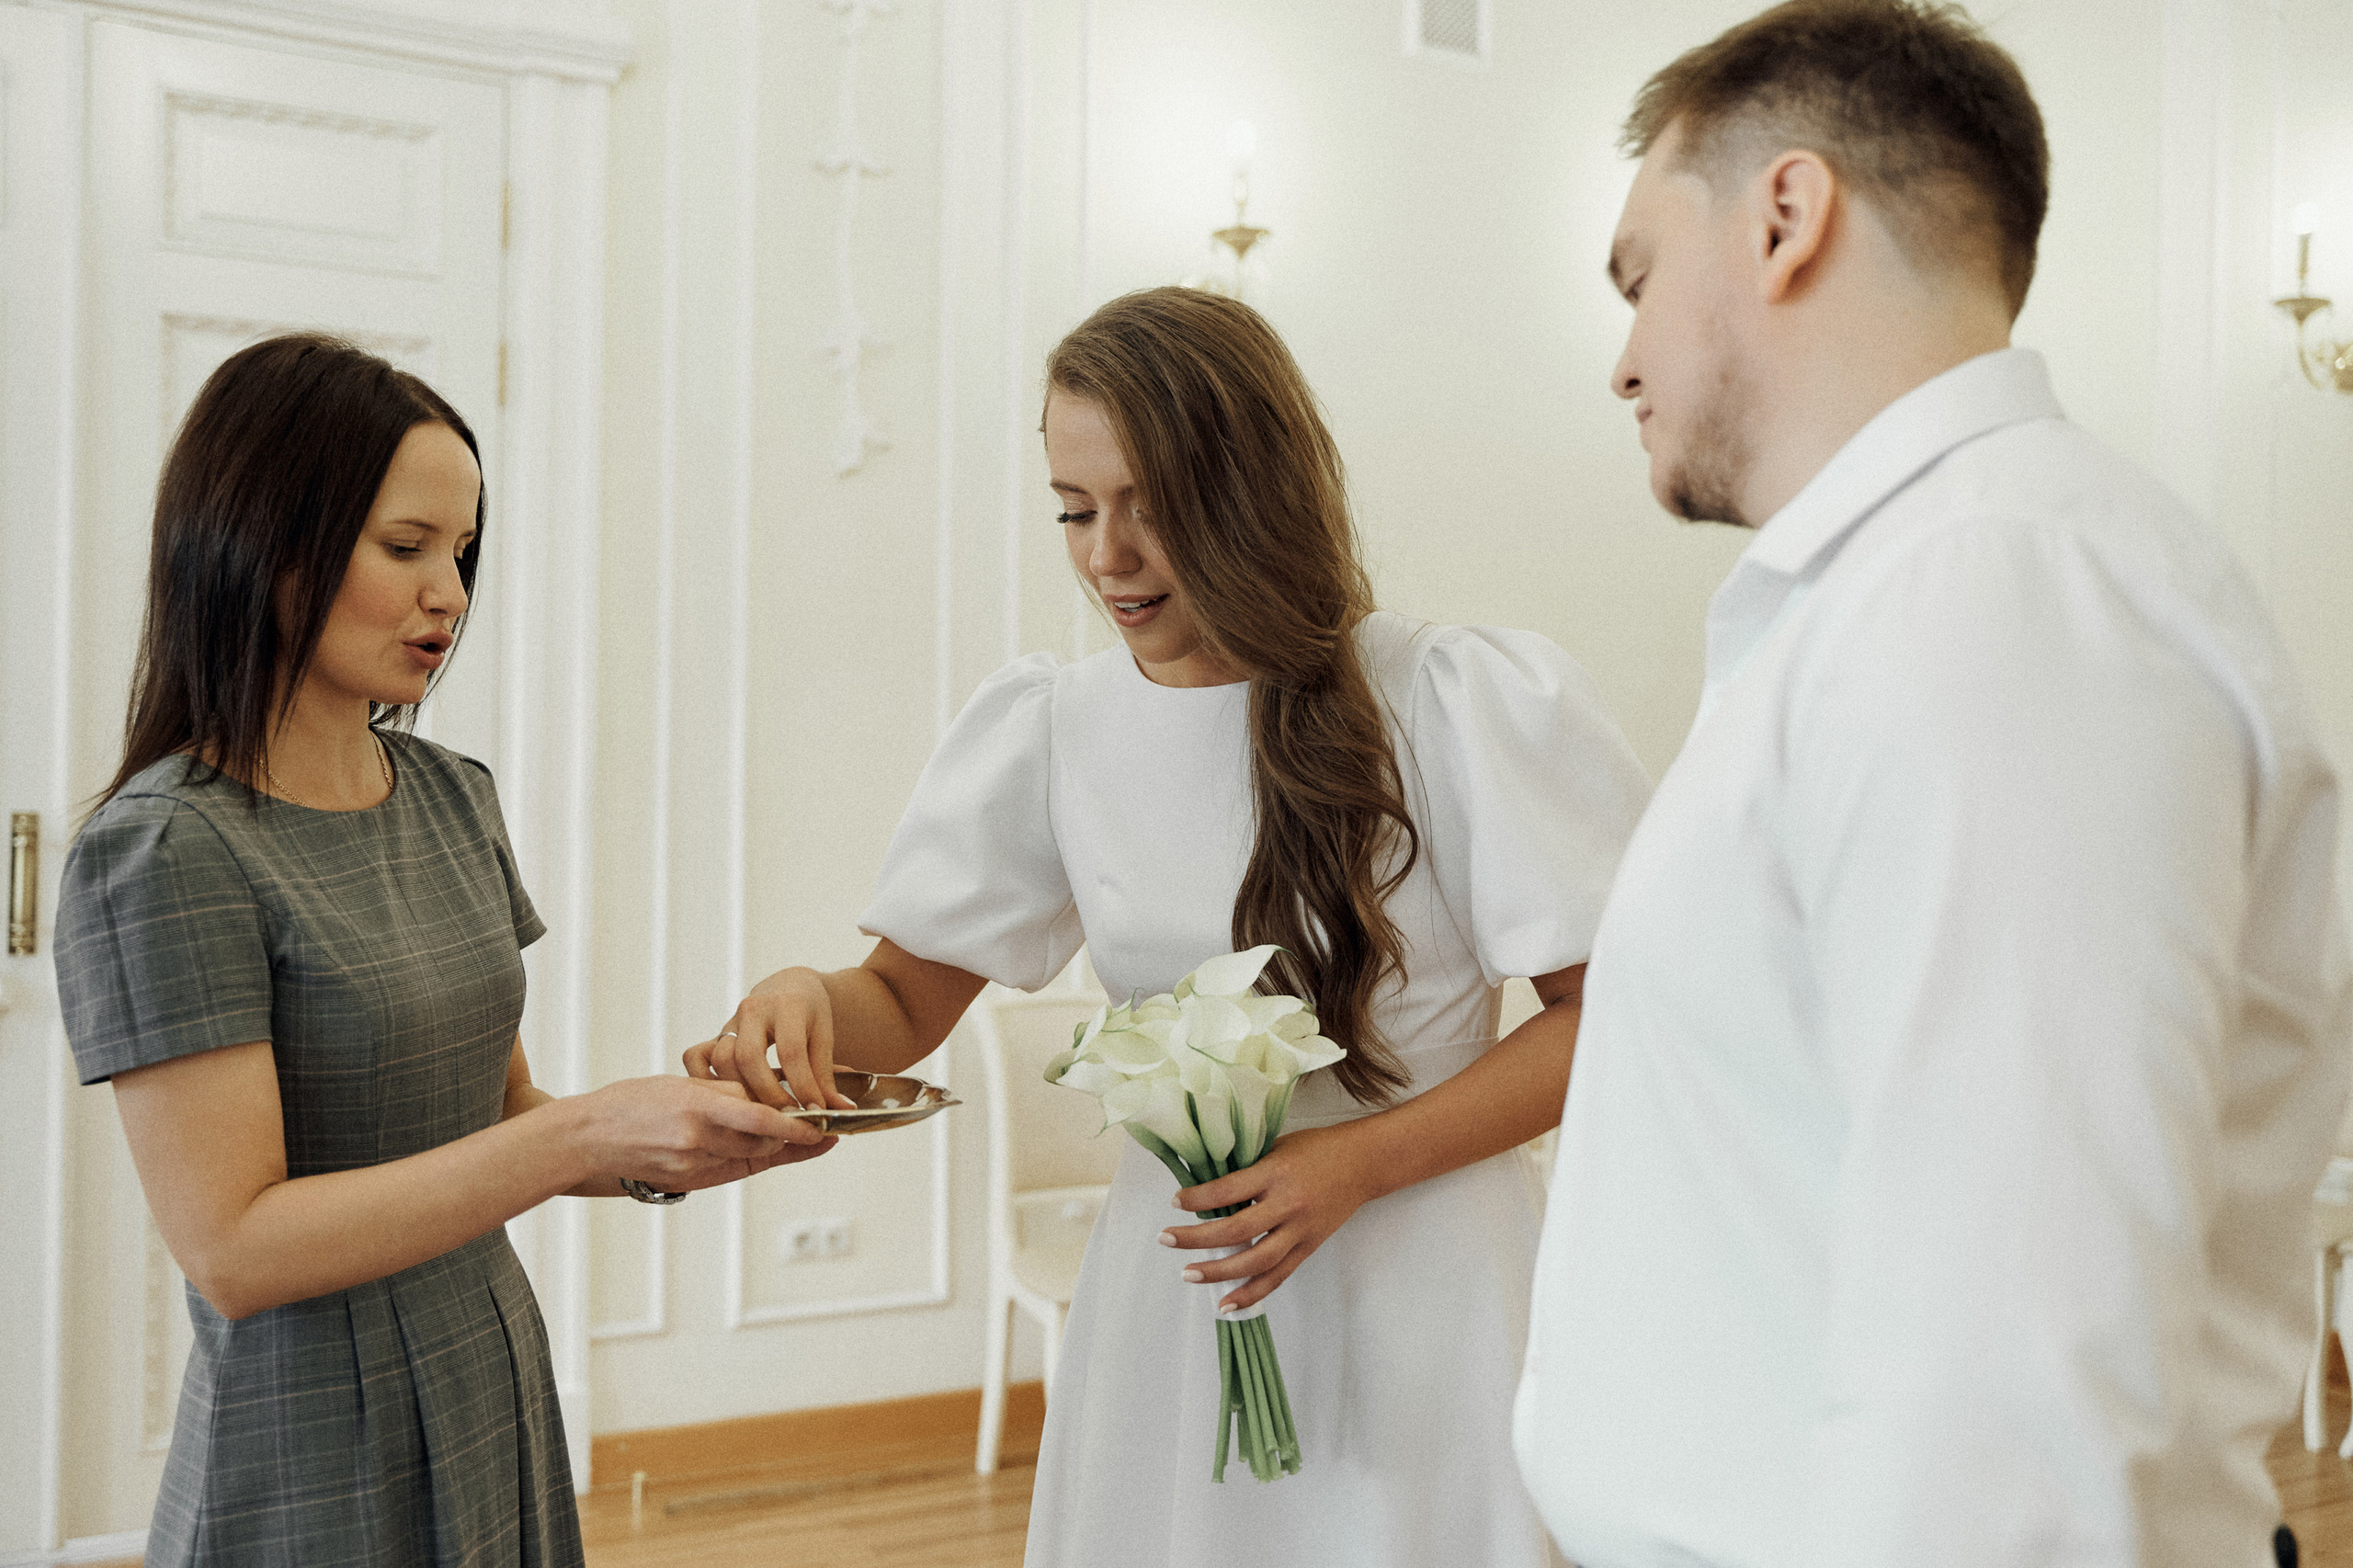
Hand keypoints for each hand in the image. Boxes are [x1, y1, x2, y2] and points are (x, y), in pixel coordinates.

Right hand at [574, 1074, 834, 1192]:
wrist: (584, 1138)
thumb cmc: (630, 1102)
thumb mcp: (679, 1085)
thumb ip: (722, 1093)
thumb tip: (765, 1095)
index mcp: (696, 1105)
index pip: (762, 1117)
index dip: (799, 1126)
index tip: (827, 1126)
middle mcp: (697, 1139)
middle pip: (763, 1141)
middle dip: (793, 1135)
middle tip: (822, 1125)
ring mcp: (691, 1164)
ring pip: (748, 1155)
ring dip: (773, 1146)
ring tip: (796, 1133)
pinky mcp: (685, 1182)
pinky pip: (728, 1169)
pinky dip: (747, 1157)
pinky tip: (758, 1147)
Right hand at [682, 967, 858, 1113]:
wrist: (788, 987)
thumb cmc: (811, 1013)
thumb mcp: (824, 1038)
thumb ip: (826, 1075)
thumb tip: (842, 1110)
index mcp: (787, 1005)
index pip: (791, 1052)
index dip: (803, 1086)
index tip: (815, 1112)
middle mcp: (753, 1009)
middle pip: (750, 1057)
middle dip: (768, 1094)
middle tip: (787, 1119)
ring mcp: (730, 1021)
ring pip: (723, 1060)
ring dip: (741, 1092)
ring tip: (762, 1114)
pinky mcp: (715, 1033)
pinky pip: (696, 1056)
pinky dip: (705, 1081)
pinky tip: (726, 1101)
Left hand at [1160, 1124, 1380, 1314]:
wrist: (1362, 1163)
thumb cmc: (1315, 1149)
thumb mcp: (1277, 1148)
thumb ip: (1246, 1169)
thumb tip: (1206, 1188)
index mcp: (1276, 1173)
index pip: (1228, 1190)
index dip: (1197, 1199)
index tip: (1175, 1203)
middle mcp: (1288, 1205)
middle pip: (1236, 1231)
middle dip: (1196, 1238)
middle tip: (1166, 1240)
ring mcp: (1300, 1231)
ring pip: (1256, 1261)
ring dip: (1219, 1272)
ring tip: (1188, 1274)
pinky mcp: (1309, 1248)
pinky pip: (1278, 1277)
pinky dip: (1252, 1293)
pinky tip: (1227, 1304)